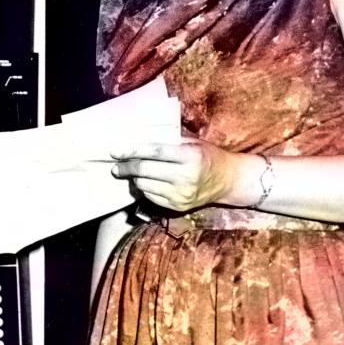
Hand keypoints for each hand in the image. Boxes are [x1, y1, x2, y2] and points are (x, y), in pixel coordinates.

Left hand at [111, 138, 233, 211]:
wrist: (228, 180)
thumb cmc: (207, 155)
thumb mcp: (192, 142)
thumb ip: (168, 140)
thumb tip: (138, 137)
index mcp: (189, 156)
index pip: (154, 152)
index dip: (132, 151)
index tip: (116, 151)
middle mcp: (185, 177)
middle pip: (145, 171)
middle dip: (127, 167)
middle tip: (116, 166)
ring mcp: (181, 195)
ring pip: (145, 186)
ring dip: (134, 178)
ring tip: (131, 172)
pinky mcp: (178, 207)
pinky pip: (151, 198)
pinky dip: (144, 189)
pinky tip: (144, 182)